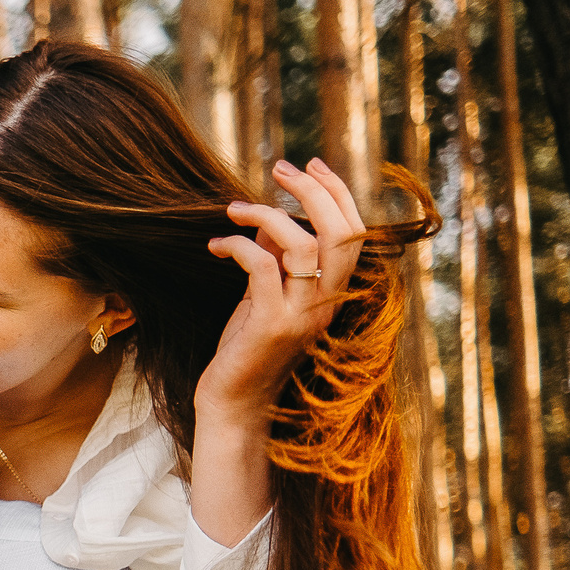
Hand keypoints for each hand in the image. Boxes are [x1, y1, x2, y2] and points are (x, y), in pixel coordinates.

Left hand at [198, 157, 369, 417]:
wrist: (234, 405)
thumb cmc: (246, 351)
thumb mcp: (263, 297)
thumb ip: (273, 260)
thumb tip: (267, 218)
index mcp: (333, 293)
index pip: (353, 232)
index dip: (337, 192)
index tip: (310, 164)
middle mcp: (327, 303)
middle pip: (341, 231)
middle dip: (312, 190)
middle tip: (279, 168)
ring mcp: (302, 316)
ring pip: (304, 244)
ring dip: (266, 214)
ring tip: (233, 208)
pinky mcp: (271, 326)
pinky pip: (261, 267)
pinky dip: (238, 246)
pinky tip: (216, 245)